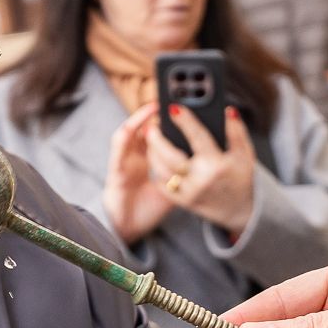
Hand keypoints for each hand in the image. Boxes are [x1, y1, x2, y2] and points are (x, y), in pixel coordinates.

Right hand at [103, 104, 174, 244]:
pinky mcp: (116, 168)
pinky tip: (137, 124)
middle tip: (170, 99)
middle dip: (155, 112)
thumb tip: (212, 160)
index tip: (183, 109)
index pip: (160, 135)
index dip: (169, 122)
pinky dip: (127, 132)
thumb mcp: (175, 189)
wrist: (128, 228)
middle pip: (146, 128)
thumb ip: (187, 173)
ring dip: (141, 117)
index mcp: (151, 160)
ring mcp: (125, 160)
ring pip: (131, 131)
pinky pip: (120, 145)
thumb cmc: (149, 209)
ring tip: (154, 106)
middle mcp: (136, 156)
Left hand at [146, 106, 258, 234]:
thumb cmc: (241, 177)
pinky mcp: (183, 201)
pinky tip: (156, 158)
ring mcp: (190, 192)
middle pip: (171, 158)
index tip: (173, 108)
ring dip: (153, 154)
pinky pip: (162, 185)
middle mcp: (201, 180)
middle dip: (157, 140)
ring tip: (151, 140)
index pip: (198, 138)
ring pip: (162, 172)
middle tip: (151, 127)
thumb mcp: (245, 153)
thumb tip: (227, 111)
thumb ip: (236, 131)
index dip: (185, 121)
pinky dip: (156, 171)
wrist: (241, 209)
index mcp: (217, 165)